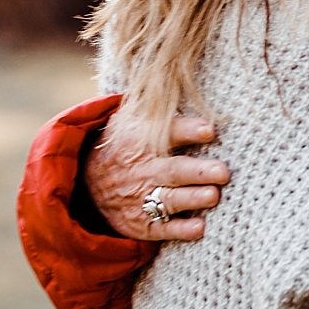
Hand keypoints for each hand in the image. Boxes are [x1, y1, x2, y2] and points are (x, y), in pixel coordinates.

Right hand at [82, 116, 230, 241]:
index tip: (210, 130)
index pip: (167, 133)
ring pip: (170, 199)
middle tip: (223, 172)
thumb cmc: (123, 145)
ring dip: (192, 198)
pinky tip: (200, 228)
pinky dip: (180, 230)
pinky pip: (162, 229)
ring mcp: (141, 198)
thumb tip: (177, 79)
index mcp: (140, 140)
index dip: (188, 131)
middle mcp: (142, 170)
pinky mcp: (142, 224)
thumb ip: (154, 106)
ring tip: (214, 196)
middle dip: (198, 171)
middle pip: (173, 170)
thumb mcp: (128, 121)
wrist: (85, 185)